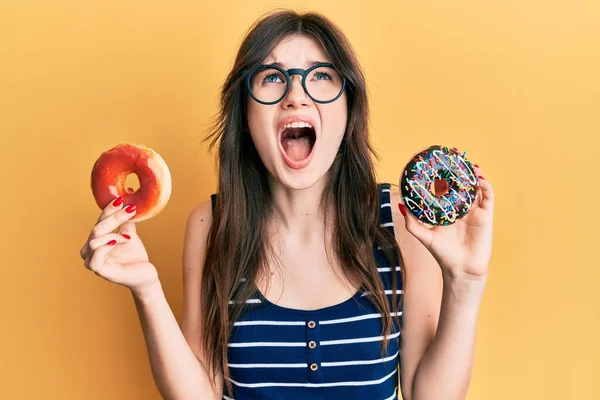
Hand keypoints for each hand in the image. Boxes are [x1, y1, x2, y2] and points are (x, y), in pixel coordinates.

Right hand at [79, 196, 158, 292]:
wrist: (145, 274)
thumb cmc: (135, 256)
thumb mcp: (129, 234)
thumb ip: (124, 221)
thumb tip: (128, 201)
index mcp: (95, 240)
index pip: (99, 221)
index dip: (108, 210)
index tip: (121, 200)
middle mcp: (90, 250)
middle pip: (96, 229)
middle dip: (113, 218)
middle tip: (130, 210)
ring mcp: (92, 261)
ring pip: (95, 240)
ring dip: (113, 233)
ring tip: (128, 236)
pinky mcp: (99, 271)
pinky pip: (96, 255)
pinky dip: (108, 245)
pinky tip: (120, 240)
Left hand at [398, 165, 493, 279]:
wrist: (461, 270)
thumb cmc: (442, 255)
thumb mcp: (424, 236)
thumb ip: (412, 222)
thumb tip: (401, 204)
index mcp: (447, 211)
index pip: (444, 188)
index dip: (442, 175)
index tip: (437, 162)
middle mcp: (461, 209)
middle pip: (461, 184)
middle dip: (459, 170)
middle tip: (456, 155)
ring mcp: (474, 212)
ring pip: (476, 188)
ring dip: (474, 175)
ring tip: (470, 165)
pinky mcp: (486, 216)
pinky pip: (488, 198)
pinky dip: (485, 187)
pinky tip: (480, 180)